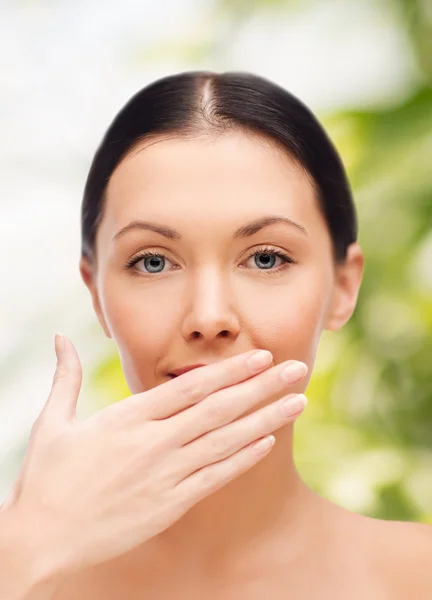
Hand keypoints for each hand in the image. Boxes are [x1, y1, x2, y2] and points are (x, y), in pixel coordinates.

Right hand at [1, 336, 307, 577]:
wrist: (42, 538)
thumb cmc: (46, 478)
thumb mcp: (52, 422)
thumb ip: (66, 377)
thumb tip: (60, 338)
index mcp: (127, 418)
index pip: (190, 387)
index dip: (230, 371)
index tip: (261, 355)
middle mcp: (152, 443)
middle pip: (218, 409)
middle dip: (261, 387)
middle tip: (297, 368)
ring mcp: (164, 475)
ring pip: (225, 441)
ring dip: (265, 419)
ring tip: (298, 402)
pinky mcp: (169, 505)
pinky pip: (214, 478)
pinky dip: (243, 459)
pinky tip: (268, 443)